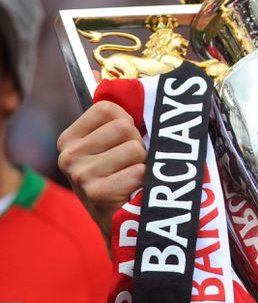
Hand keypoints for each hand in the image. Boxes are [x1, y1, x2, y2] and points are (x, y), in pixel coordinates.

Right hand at [57, 101, 146, 240]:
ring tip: (132, 177)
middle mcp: (68, 156)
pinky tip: (133, 191)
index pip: (108, 109)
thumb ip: (114, 117)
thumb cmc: (121, 178)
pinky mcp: (96, 192)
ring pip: (135, 148)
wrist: (120, 226)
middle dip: (138, 144)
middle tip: (131, 164)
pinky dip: (144, 180)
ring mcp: (80, 174)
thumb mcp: (110, 147)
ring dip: (143, 163)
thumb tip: (110, 76)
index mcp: (69, 139)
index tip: (125, 140)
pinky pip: (139, 171)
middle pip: (124, 127)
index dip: (127, 122)